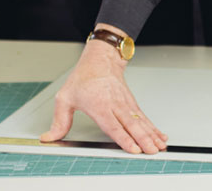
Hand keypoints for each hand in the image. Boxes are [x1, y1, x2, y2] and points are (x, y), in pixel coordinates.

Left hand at [40, 26, 168, 153]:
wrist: (101, 60)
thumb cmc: (84, 78)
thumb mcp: (65, 98)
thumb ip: (59, 121)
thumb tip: (50, 137)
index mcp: (99, 105)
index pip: (113, 125)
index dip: (124, 138)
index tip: (133, 148)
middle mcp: (115, 105)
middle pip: (132, 125)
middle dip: (143, 139)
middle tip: (152, 151)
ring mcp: (126, 104)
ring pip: (141, 122)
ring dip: (152, 135)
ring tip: (160, 146)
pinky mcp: (132, 104)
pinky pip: (144, 118)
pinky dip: (154, 128)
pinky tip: (160, 136)